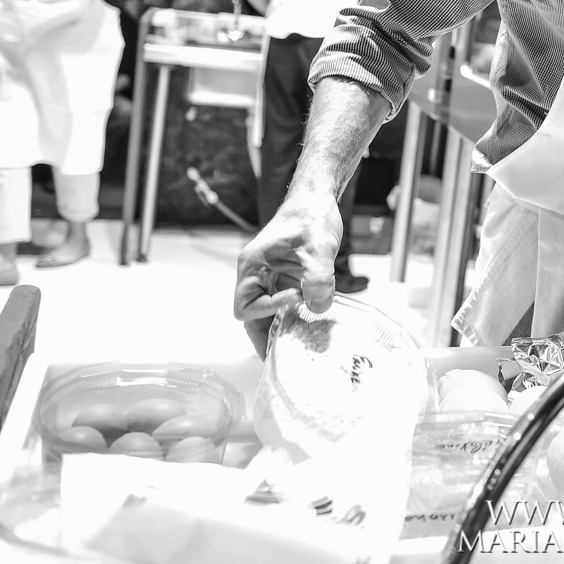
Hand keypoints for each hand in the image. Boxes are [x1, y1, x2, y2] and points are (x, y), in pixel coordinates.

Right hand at [233, 187, 342, 356]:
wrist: (319, 203)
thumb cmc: (310, 217)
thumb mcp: (317, 248)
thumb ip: (318, 278)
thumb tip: (318, 307)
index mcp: (252, 268)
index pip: (245, 305)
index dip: (268, 310)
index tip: (295, 301)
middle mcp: (258, 277)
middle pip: (253, 316)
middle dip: (267, 337)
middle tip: (283, 361)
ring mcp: (273, 280)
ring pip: (270, 314)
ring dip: (283, 329)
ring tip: (297, 351)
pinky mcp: (289, 281)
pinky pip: (287, 307)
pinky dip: (297, 318)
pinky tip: (313, 328)